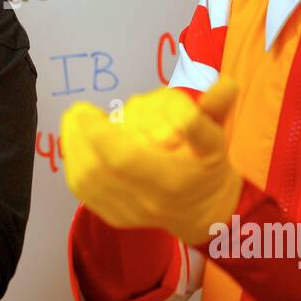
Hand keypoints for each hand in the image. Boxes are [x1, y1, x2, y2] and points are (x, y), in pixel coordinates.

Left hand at [59, 77, 242, 245]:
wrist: (202, 212)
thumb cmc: (205, 164)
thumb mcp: (216, 135)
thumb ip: (216, 108)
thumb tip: (227, 84)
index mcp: (177, 177)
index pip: (131, 157)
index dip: (104, 135)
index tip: (93, 110)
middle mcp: (152, 198)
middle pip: (106, 166)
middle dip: (86, 134)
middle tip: (80, 109)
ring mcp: (131, 211)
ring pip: (89, 177)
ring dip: (76, 143)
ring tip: (74, 119)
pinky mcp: (114, 216)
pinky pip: (83, 189)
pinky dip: (74, 160)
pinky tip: (73, 139)